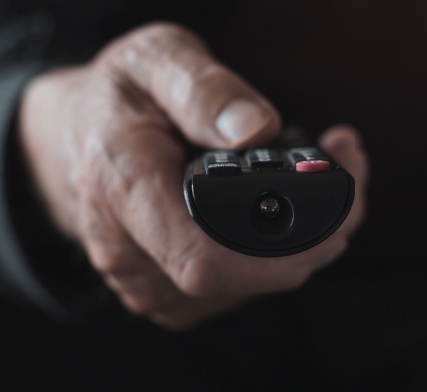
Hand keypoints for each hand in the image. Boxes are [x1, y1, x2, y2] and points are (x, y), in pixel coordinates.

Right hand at [18, 22, 368, 330]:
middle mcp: (132, 256)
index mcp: (123, 192)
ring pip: (258, 283)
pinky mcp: (176, 296)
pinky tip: (290, 200)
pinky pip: (248, 284)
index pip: (205, 260)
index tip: (336, 200)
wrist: (81, 139)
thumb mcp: (154, 60)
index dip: (284, 248)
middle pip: (248, 276)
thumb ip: (203, 91)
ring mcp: (154, 285)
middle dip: (319, 228)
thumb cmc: (120, 98)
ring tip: (319, 167)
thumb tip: (256, 131)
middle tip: (345, 160)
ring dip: (309, 233)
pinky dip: (284, 246)